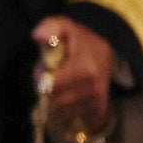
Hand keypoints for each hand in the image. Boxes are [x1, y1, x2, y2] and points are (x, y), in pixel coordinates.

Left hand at [33, 15, 115, 135]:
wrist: (103, 51)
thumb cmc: (78, 40)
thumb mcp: (63, 26)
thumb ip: (50, 28)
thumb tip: (39, 36)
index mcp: (86, 68)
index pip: (52, 86)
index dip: (42, 79)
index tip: (44, 69)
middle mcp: (94, 87)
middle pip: (56, 100)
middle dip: (47, 91)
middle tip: (51, 78)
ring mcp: (98, 99)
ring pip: (63, 111)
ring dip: (56, 100)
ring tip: (61, 84)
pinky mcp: (99, 108)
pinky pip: (73, 116)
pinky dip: (66, 109)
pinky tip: (69, 94)